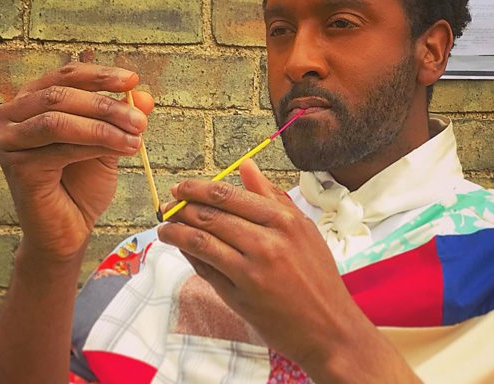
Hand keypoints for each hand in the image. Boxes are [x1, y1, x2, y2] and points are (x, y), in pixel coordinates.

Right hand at [0, 62, 153, 262]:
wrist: (67, 229)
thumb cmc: (82, 183)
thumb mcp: (107, 142)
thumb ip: (120, 118)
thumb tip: (144, 96)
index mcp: (30, 100)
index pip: (64, 76)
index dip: (99, 75)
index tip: (132, 79)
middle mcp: (10, 116)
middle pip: (60, 95)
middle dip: (106, 105)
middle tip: (140, 119)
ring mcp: (7, 141)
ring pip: (58, 120)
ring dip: (103, 127)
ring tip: (136, 138)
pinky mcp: (16, 167)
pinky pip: (59, 149)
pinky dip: (94, 146)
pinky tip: (121, 151)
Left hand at [156, 160, 378, 375]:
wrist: (328, 327)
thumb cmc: (318, 276)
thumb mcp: (304, 229)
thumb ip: (273, 197)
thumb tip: (246, 165)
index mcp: (284, 220)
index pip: (229, 196)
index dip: (197, 189)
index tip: (181, 188)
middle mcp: (267, 242)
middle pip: (210, 216)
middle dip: (181, 208)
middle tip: (167, 206)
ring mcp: (250, 271)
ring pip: (200, 241)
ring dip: (175, 231)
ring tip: (165, 228)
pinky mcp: (239, 296)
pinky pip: (204, 268)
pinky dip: (188, 255)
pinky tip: (181, 248)